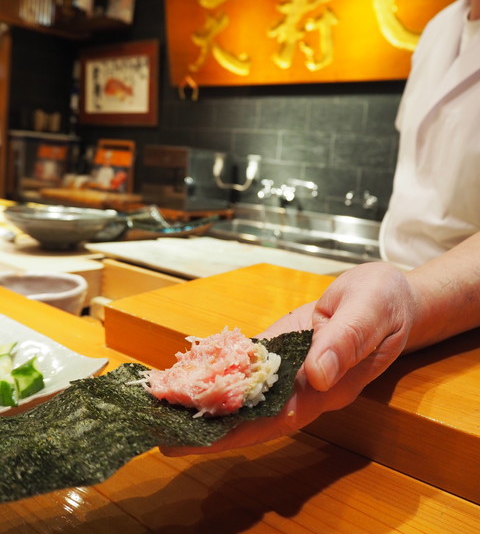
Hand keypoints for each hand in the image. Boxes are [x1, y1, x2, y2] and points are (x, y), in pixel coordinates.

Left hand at [161, 262, 417, 455]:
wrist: (388, 294)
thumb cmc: (385, 302)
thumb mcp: (371, 311)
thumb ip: (346, 342)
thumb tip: (317, 376)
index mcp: (330, 386)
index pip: (279, 417)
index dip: (240, 430)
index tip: (200, 441)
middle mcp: (305, 386)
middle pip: (256, 415)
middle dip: (212, 428)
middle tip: (164, 436)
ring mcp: (292, 369)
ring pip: (248, 394)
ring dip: (210, 403)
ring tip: (166, 411)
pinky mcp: (282, 349)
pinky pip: (250, 365)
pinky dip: (221, 370)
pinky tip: (193, 375)